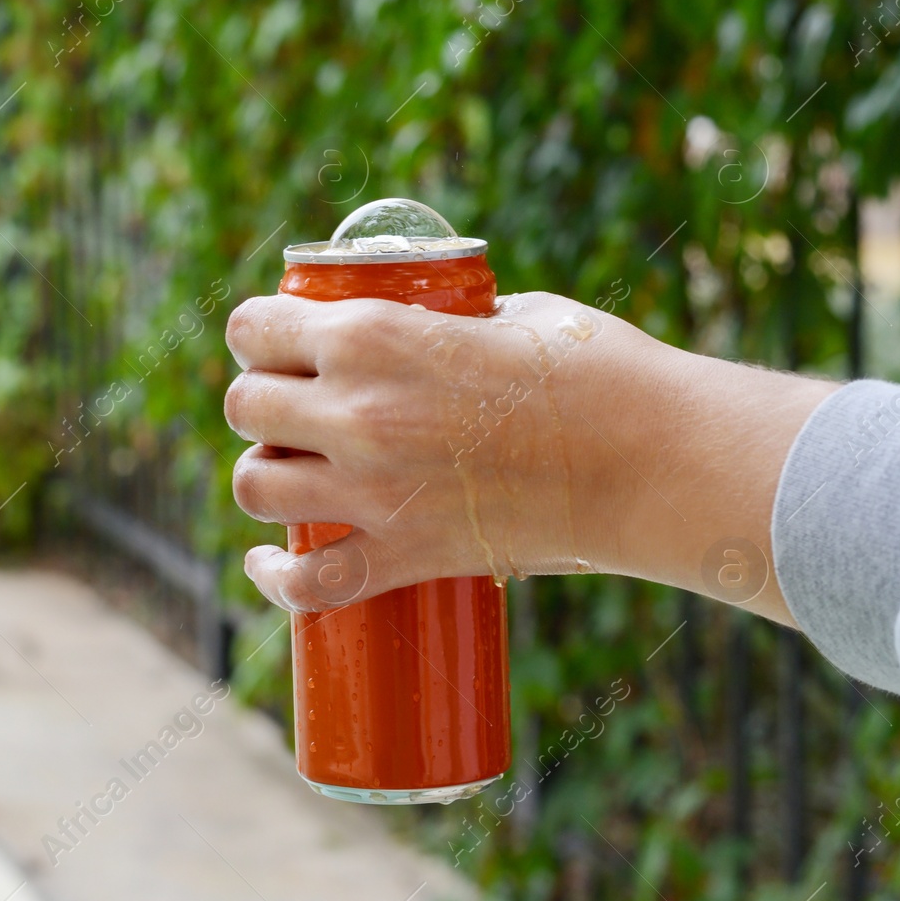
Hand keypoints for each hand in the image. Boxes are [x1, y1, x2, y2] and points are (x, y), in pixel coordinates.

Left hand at [224, 291, 834, 623]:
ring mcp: (373, 490)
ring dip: (263, 476)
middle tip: (293, 409)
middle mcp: (354, 411)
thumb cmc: (599, 372)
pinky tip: (270, 562)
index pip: (253, 328)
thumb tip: (426, 332)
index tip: (276, 344)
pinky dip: (275, 579)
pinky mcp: (406, 555)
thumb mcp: (510, 314)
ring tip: (292, 472)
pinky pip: (306, 586)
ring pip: (253, 488)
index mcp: (371, 335)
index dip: (258, 334)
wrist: (656, 460)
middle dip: (260, 402)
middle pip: (243, 407)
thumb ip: (446, 324)